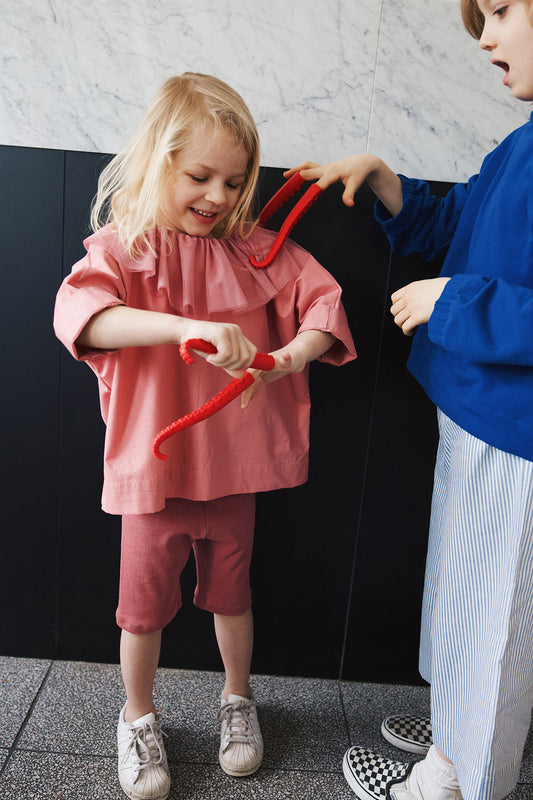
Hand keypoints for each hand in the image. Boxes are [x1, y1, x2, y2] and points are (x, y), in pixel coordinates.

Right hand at [178, 320, 257, 371]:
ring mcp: (230, 330)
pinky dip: (217, 360)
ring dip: (222, 363)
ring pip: (236, 357)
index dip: (243, 364)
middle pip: (246, 358)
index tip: (228, 365)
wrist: (184, 332)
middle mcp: (236, 330)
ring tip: (211, 359)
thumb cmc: (200, 343)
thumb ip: (229, 365)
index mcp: (238, 335)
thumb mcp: (217, 357)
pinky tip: (209, 357)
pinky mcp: (222, 332)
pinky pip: (227, 354)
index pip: (252, 353)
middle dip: (232, 366)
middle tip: (217, 362)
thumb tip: (240, 376)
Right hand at [240, 330, 333, 406]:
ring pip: (252, 382)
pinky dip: (253, 391)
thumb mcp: (292, 359)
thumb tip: (285, 356)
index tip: (241, 391)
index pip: (250, 373)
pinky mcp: (266, 375)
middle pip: (249, 379)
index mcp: (263, 361)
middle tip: (243, 405)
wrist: (297, 353)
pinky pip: (258, 384)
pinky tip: (250, 398)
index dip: (245, 383)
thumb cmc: (295, 356)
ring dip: (247, 392)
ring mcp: (263, 370)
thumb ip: (287, 359)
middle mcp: (260, 365)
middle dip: (244, 390)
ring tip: (244, 405)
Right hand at [284, 154, 402, 215]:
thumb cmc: (358, 172)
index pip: (319, 185)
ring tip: (285, 176)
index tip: (303, 201)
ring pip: (306, 166)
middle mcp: (326, 169)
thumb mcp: (356, 183)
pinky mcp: (324, 168)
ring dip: (295, 171)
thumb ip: (350, 194)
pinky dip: (301, 170)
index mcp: (332, 173)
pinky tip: (294, 175)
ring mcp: (324, 167)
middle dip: (296, 179)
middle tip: (285, 189)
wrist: (362, 161)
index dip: (311, 192)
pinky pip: (310, 167)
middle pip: (307, 172)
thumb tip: (349, 204)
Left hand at [390, 278, 449, 334]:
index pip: (394, 298)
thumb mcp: (430, 284)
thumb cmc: (447, 289)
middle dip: (399, 316)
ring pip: (397, 320)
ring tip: (409, 328)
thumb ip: (422, 291)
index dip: (397, 306)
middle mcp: (409, 297)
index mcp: (411, 288)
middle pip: (394, 310)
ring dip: (402, 325)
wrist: (454, 293)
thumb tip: (423, 298)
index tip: (402, 310)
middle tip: (406, 320)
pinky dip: (407, 331)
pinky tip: (411, 332)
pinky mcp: (417, 317)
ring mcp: (412, 307)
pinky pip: (405, 327)